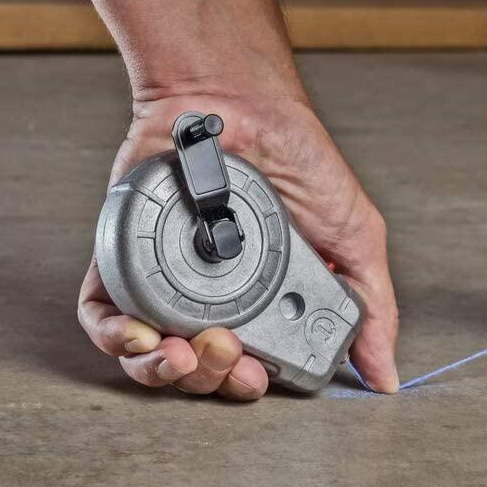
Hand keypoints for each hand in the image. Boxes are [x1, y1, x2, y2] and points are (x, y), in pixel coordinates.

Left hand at [76, 90, 399, 397]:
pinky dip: (113, 336)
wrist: (244, 103)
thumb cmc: (300, 161)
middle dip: (211, 379)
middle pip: (196, 371)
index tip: (261, 374)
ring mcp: (162, 281)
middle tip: (230, 354)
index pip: (248, 367)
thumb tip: (385, 377)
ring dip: (161, 371)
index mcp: (262, 305)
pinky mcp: (121, 256)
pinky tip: (138, 335)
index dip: (249, 384)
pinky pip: (101, 315)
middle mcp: (209, 300)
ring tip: (186, 354)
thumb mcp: (355, 238)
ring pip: (145, 356)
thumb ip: (372, 309)